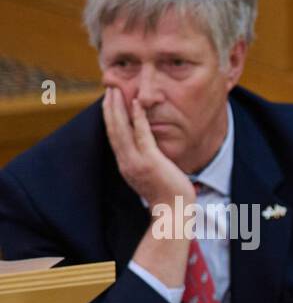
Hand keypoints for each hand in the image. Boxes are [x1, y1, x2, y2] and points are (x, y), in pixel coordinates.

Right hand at [105, 87, 195, 286]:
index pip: (114, 137)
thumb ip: (146, 163)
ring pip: (121, 129)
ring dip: (117, 108)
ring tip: (116, 90)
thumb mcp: (150, 177)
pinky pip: (141, 134)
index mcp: (125, 165)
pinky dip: (137, 117)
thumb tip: (149, 153)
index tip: (109, 103)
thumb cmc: (167, 196)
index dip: (110, 119)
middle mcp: (126, 162)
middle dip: (109, 108)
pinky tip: (136, 103)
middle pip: (112, 130)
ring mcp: (136, 161)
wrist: (173, 213)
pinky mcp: (150, 160)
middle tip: (108, 89)